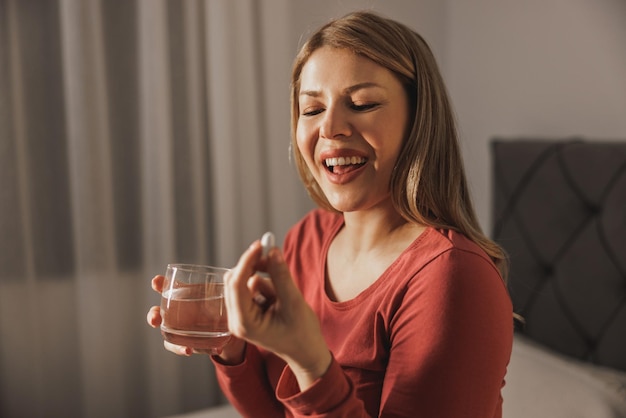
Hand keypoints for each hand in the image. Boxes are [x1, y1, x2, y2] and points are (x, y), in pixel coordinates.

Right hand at [146, 275, 245, 360]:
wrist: (229, 329)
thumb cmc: (222, 305)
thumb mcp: (225, 294)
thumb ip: (229, 287)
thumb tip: (240, 276)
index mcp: (182, 295)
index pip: (166, 287)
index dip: (158, 284)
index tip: (156, 281)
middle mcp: (176, 312)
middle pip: (157, 313)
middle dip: (152, 316)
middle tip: (155, 319)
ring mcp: (179, 329)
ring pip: (167, 336)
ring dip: (174, 343)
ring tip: (187, 349)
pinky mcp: (187, 342)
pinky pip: (183, 347)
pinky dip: (190, 350)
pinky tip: (203, 350)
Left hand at [225, 240, 331, 388]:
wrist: (306, 352)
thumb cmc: (302, 334)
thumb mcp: (293, 303)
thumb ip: (281, 276)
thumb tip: (272, 250)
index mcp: (244, 323)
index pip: (237, 284)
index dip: (247, 261)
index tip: (260, 244)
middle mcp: (236, 320)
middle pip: (235, 279)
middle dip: (254, 266)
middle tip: (274, 256)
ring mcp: (240, 315)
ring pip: (244, 281)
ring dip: (263, 278)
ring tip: (282, 294)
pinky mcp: (246, 310)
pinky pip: (251, 286)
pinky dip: (265, 284)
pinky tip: (277, 298)